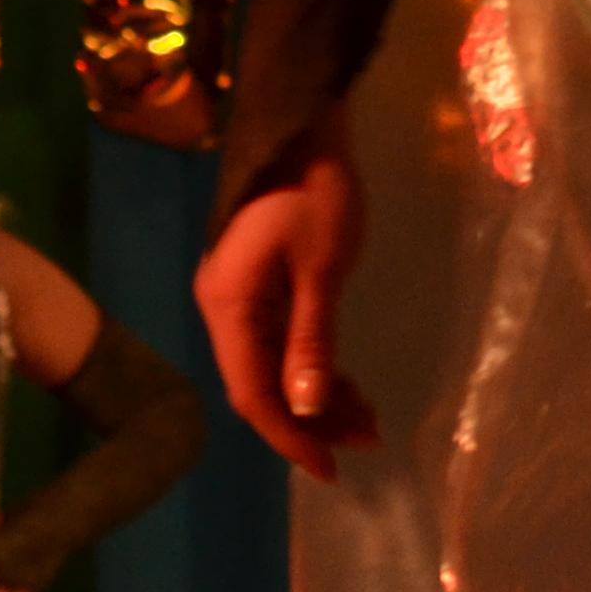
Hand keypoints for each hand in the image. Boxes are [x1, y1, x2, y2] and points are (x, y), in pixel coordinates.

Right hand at [191, 121, 377, 479]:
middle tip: (368, 438)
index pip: (252, 393)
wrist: (304, 122)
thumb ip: (311, 340)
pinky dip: (311, 363)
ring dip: (315, 394)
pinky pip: (278, 340)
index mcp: (228, 304)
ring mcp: (237, 295)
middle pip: (260, 383)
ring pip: (272, 365)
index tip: (331, 469)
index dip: (291, 437)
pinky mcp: (256, 282)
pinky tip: (345, 381)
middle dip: (311, 419)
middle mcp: (221, 307)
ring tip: (369, 417)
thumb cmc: (316, 189)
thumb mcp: (322, 267)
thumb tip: (306, 410)